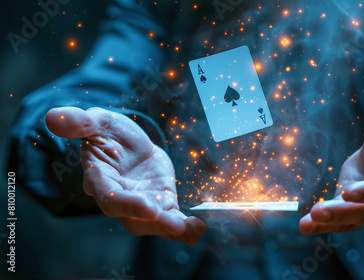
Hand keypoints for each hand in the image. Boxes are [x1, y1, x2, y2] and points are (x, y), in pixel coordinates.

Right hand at [46, 107, 205, 244]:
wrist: (129, 143)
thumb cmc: (109, 133)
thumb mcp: (98, 121)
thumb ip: (80, 123)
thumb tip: (54, 117)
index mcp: (100, 180)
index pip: (110, 197)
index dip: (128, 204)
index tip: (149, 206)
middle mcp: (120, 198)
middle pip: (133, 217)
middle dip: (155, 222)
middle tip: (175, 224)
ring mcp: (141, 203)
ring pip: (153, 223)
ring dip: (173, 228)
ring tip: (193, 230)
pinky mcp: (160, 203)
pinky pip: (170, 219)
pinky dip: (185, 227)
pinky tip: (198, 229)